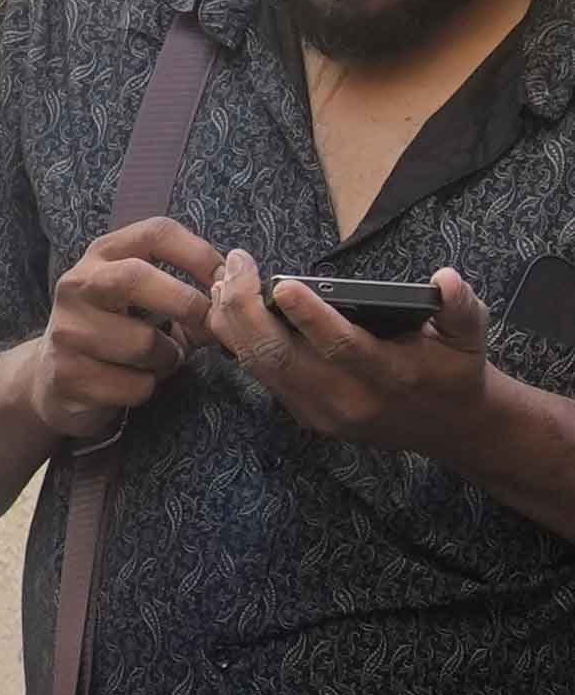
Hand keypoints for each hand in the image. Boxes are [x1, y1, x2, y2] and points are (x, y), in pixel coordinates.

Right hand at [26, 217, 224, 443]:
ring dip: (168, 358)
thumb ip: (185, 289)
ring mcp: (66, 331)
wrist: (53, 378)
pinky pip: (134, 385)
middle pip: (136, 277)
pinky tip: (133, 382)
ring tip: (158, 360)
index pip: (156, 233)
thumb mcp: (141, 298)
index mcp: (102, 256)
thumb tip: (236, 292)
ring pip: (142, 343)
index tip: (224, 280)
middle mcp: (76, 285)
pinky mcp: (67, 376)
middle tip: (204, 325)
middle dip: (185, 304)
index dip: (199, 254)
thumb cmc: (114, 331)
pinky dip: (148, 388)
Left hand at [208, 254, 491, 454]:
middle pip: (281, 357)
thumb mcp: (470, 337)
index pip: (341, 346)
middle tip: (236, 267)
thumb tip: (447, 278)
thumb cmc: (454, 370)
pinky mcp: (304, 415)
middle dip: (248, 311)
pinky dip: (239, 340)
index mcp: (391, 377)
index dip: (311, 316)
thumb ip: (461, 308)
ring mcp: (320, 411)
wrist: (449, 427)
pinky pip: (261, 376)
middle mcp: (348, 399)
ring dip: (234, 323)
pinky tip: (228, 307)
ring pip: (261, 367)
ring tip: (224, 279)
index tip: (283, 283)